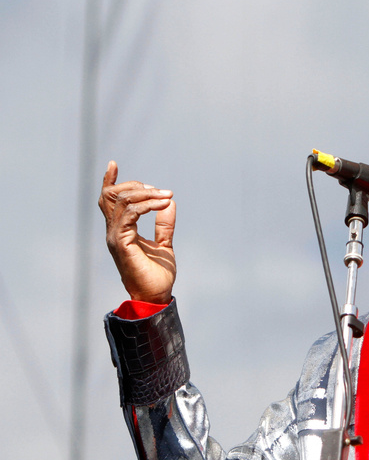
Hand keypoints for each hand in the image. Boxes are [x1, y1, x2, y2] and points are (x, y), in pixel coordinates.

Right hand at [98, 161, 176, 303]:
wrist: (155, 296)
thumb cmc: (157, 275)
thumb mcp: (164, 244)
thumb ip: (164, 225)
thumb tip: (169, 202)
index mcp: (120, 231)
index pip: (108, 201)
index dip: (109, 181)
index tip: (113, 164)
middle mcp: (113, 231)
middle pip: (113, 196)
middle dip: (136, 186)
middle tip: (160, 191)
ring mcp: (115, 236)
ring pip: (122, 202)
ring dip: (146, 194)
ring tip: (166, 195)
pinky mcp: (121, 242)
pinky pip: (130, 214)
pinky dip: (148, 205)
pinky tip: (163, 204)